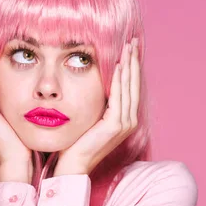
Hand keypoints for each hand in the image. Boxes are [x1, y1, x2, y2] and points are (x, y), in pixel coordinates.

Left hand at [53, 39, 140, 176]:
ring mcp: (125, 124)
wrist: (72, 164)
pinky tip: (118, 64)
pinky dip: (120, 79)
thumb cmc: (76, 142)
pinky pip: (119, 97)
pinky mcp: (116, 126)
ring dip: (129, 65)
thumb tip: (94, 80)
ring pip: (129, 87)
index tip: (129, 46)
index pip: (130, 86)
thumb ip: (97, 101)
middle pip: (134, 84)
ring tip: (128, 46)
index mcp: (124, 118)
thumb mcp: (89, 116)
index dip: (131, 66)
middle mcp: (129, 121)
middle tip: (132, 40)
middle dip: (134, 60)